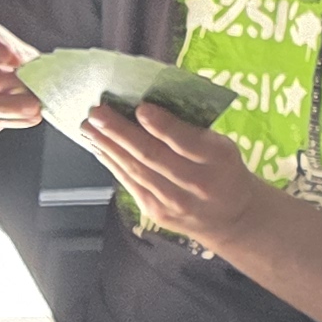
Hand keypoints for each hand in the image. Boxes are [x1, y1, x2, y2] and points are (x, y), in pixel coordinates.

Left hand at [77, 101, 288, 249]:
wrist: (232, 217)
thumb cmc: (223, 170)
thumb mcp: (221, 145)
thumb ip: (192, 129)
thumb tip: (151, 103)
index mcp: (217, 159)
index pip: (186, 141)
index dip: (161, 125)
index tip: (141, 108)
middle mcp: (195, 183)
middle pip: (152, 156)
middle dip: (120, 132)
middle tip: (98, 114)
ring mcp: (173, 202)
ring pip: (135, 170)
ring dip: (108, 147)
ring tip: (89, 128)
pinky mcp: (155, 212)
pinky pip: (129, 183)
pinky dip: (111, 163)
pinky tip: (99, 147)